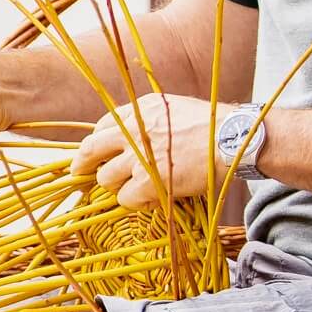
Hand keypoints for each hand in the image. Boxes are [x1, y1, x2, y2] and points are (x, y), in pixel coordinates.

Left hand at [71, 92, 228, 206]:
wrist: (232, 139)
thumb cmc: (212, 126)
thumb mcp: (174, 108)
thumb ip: (150, 119)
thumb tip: (134, 134)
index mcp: (139, 109)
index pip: (102, 126)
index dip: (96, 142)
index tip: (94, 153)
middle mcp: (133, 130)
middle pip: (91, 150)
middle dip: (82, 164)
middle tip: (79, 175)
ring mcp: (139, 157)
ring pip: (106, 179)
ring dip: (117, 187)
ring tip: (136, 189)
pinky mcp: (149, 181)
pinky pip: (126, 198)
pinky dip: (135, 202)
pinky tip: (150, 200)